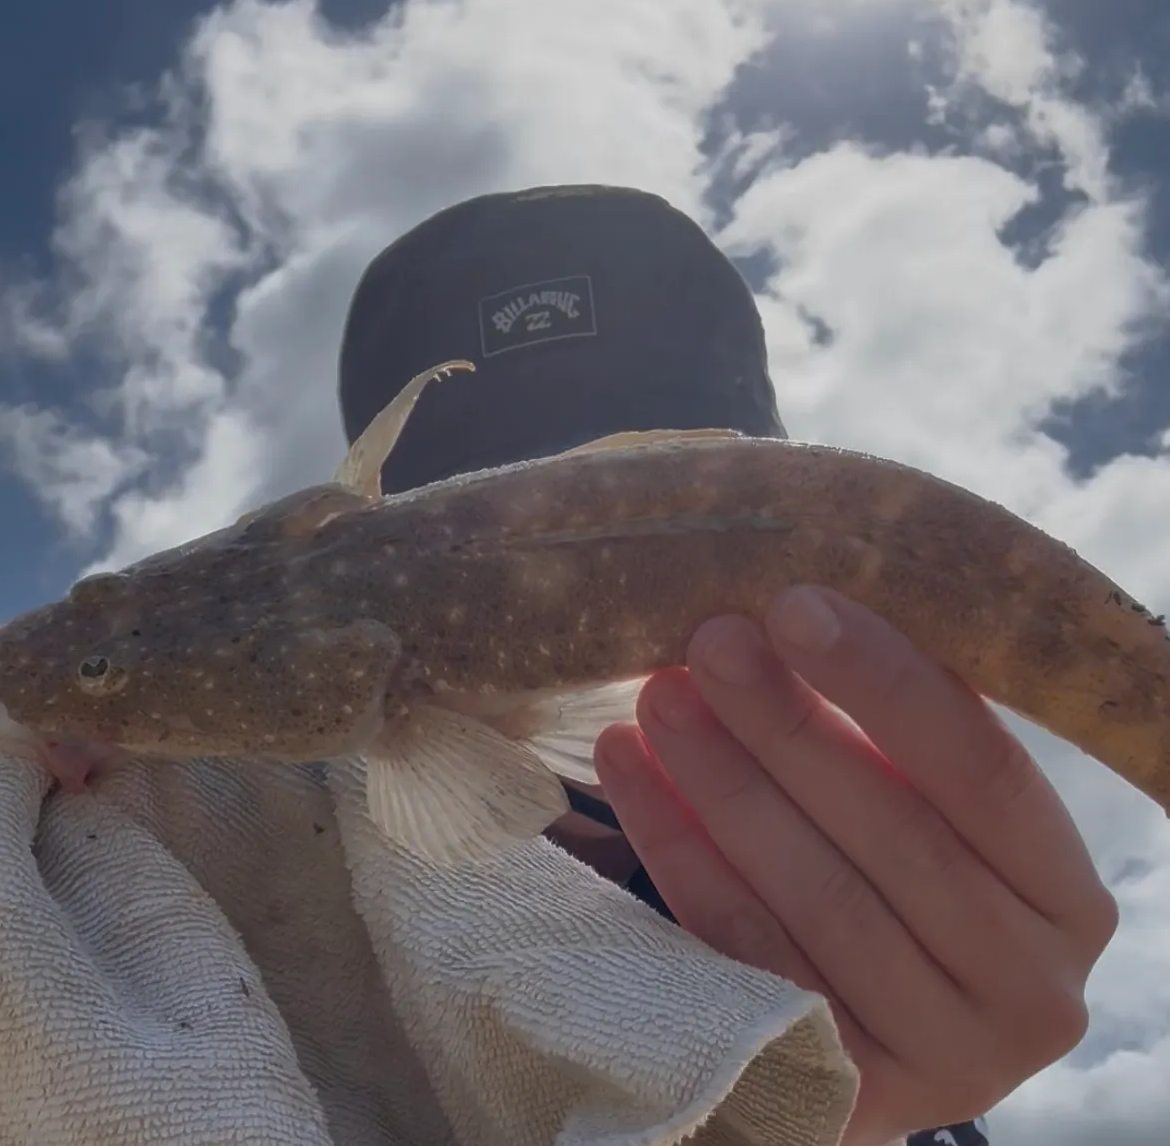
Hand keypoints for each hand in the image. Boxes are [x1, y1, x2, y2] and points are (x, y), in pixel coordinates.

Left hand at [593, 586, 1117, 1145]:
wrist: (892, 1021)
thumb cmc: (912, 874)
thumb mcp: (932, 805)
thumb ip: (890, 731)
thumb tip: (787, 610)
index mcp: (1062, 891)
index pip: (984, 769)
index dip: (886, 683)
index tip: (793, 605)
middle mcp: (1024, 982)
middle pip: (892, 835)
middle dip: (786, 725)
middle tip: (709, 640)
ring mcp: (935, 1052)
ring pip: (814, 898)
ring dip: (722, 783)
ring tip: (658, 697)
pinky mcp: (841, 1086)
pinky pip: (742, 953)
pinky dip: (679, 853)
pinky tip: (630, 770)